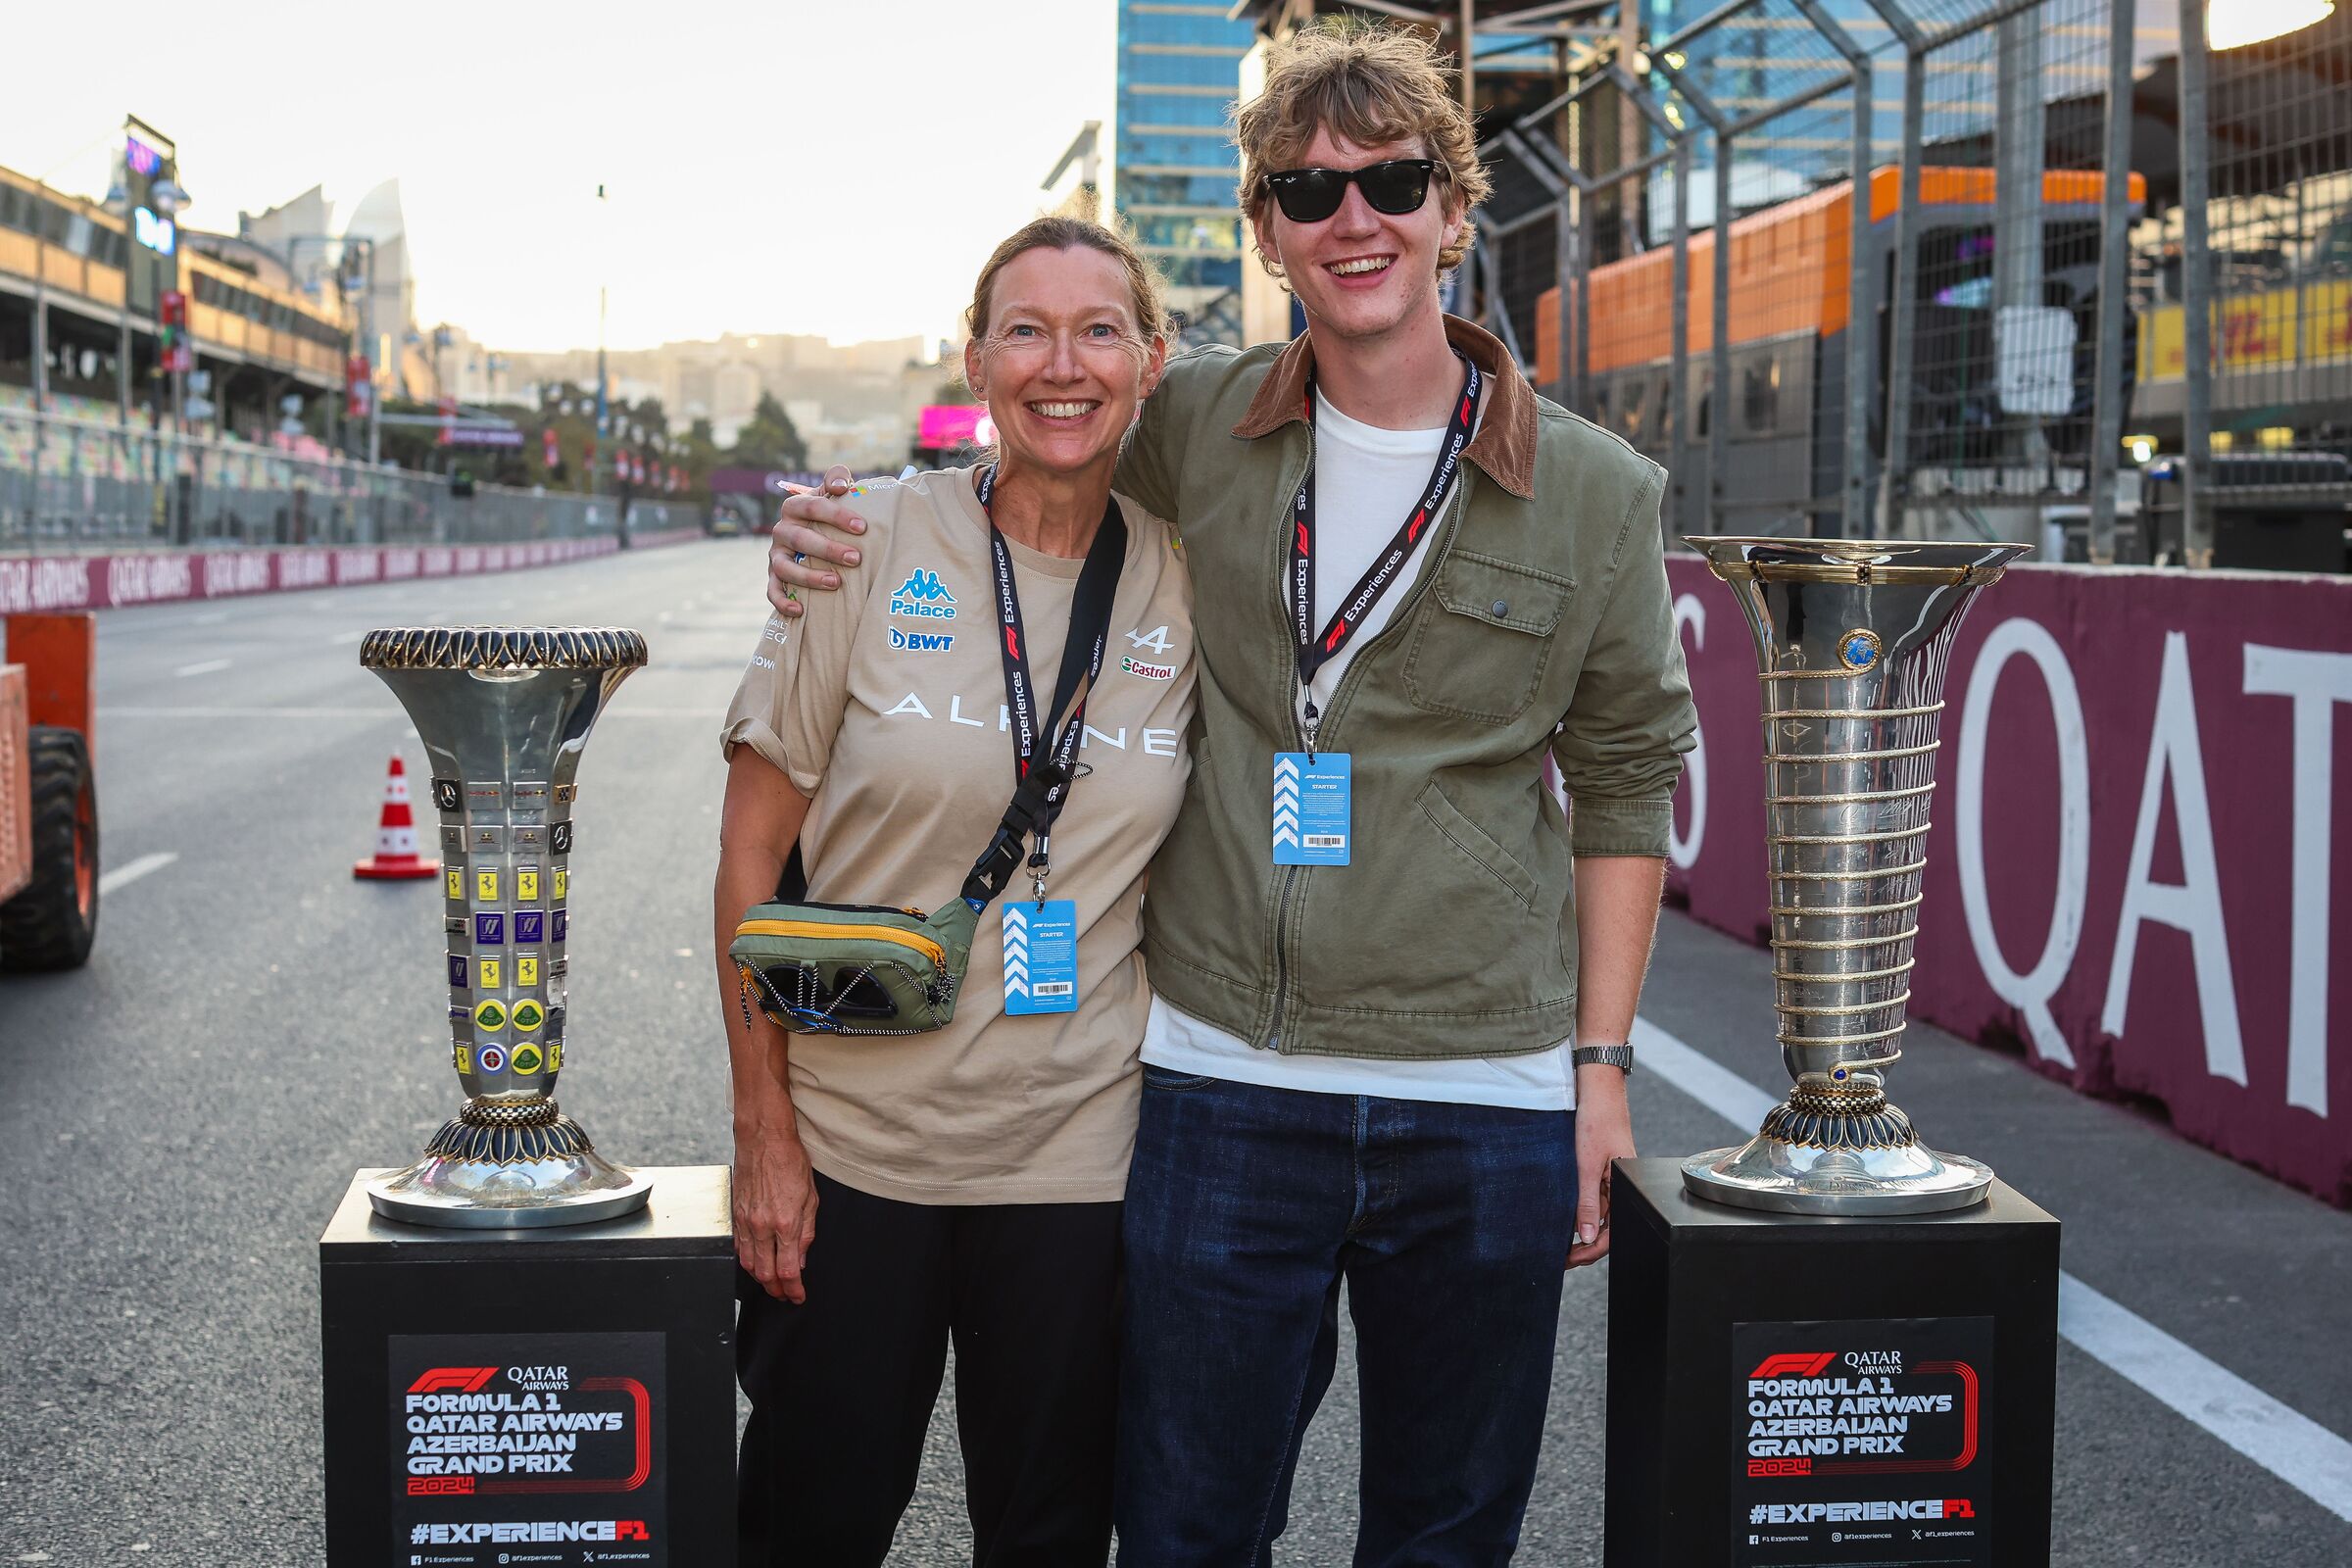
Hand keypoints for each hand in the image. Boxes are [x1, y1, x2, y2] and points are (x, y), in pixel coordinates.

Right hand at [734, 1121, 819, 1301]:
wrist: (764, 1140)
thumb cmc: (790, 1162)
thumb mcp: (811, 1198)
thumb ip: (806, 1232)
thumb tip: (801, 1259)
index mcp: (786, 1223)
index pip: (788, 1270)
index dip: (793, 1289)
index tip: (798, 1296)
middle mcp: (763, 1226)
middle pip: (765, 1274)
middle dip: (776, 1290)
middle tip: (785, 1295)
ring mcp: (745, 1222)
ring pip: (749, 1264)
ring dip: (760, 1279)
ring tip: (772, 1284)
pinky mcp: (735, 1215)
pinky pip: (738, 1248)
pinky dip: (747, 1261)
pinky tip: (755, 1263)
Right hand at [766, 464, 865, 618]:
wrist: (815, 535)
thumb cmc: (830, 515)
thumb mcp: (833, 494)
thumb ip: (837, 479)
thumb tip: (840, 485)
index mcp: (795, 506)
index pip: (813, 507)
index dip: (837, 516)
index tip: (863, 527)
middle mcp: (782, 530)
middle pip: (800, 539)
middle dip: (828, 549)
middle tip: (856, 558)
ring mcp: (776, 555)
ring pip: (785, 567)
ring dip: (809, 576)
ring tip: (835, 582)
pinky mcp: (774, 576)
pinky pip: (772, 591)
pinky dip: (782, 601)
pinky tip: (800, 611)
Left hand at [1567, 1065, 1634, 1268]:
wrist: (1597, 1086)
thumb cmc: (1596, 1119)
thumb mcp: (1587, 1165)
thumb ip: (1586, 1203)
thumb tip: (1584, 1236)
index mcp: (1624, 1187)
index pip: (1611, 1233)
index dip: (1590, 1251)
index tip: (1569, 1260)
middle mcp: (1620, 1185)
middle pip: (1605, 1227)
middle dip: (1584, 1245)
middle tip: (1560, 1256)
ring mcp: (1611, 1176)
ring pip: (1597, 1212)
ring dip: (1579, 1228)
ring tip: (1558, 1239)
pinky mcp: (1602, 1166)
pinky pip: (1593, 1195)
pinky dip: (1579, 1208)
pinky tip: (1563, 1213)